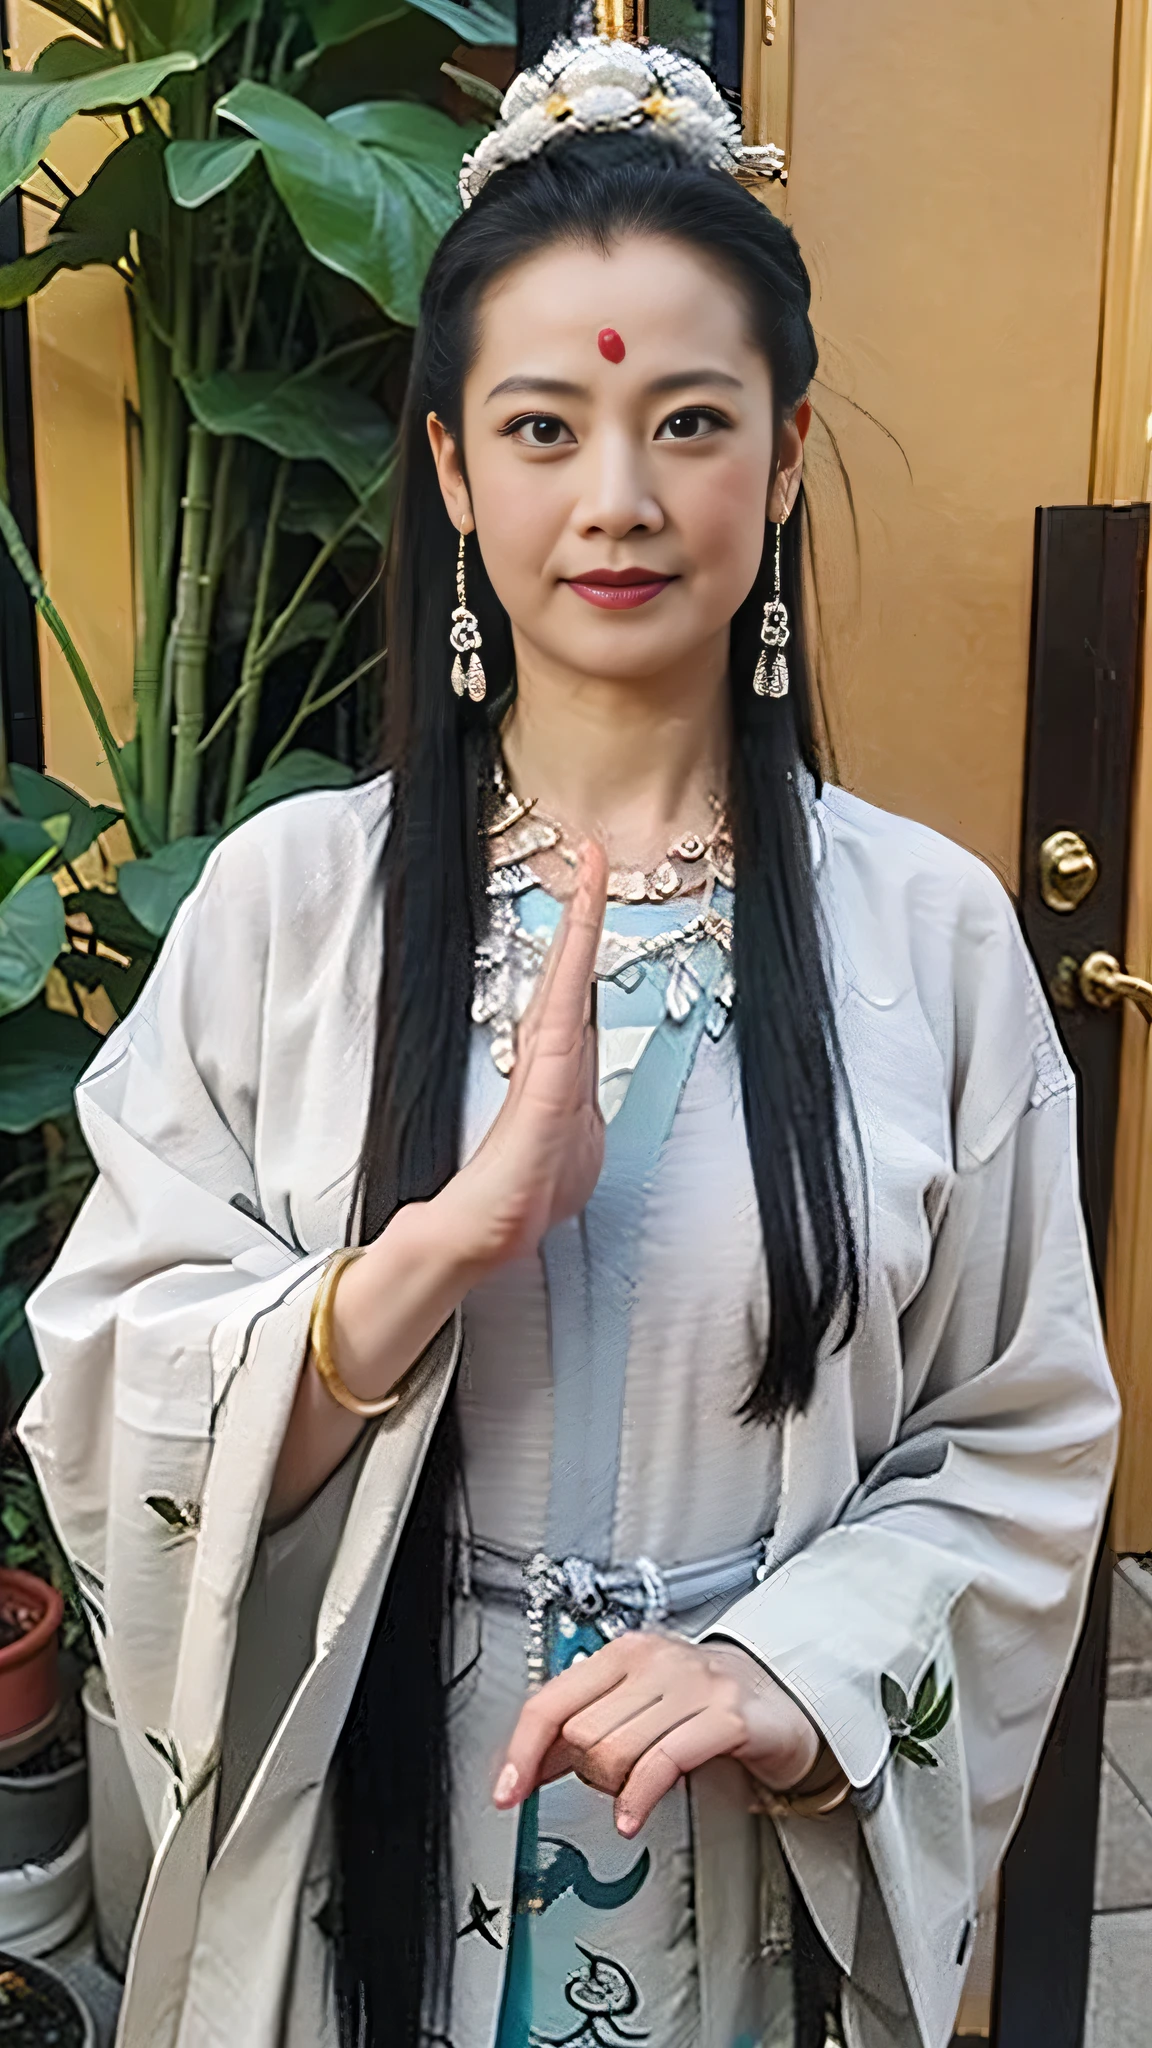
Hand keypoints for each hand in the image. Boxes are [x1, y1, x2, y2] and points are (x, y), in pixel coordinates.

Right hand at [436, 836, 607, 1269]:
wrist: (483, 1235)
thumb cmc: (522, 1200)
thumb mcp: (573, 1147)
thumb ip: (579, 1108)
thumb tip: (582, 1086)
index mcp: (558, 1071)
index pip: (575, 995)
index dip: (586, 943)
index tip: (595, 894)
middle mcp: (548, 1057)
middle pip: (570, 971)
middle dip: (584, 913)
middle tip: (593, 854)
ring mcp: (544, 1066)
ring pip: (566, 979)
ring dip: (582, 925)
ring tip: (591, 870)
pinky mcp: (545, 1085)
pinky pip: (563, 1012)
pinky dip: (573, 967)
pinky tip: (580, 932)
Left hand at [493, 1632, 820, 1837]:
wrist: (785, 1699)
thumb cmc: (706, 1702)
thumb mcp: (641, 1704)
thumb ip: (587, 1727)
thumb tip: (529, 1764)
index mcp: (624, 1653)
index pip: (552, 1700)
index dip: (522, 1752)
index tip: (507, 1793)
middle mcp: (656, 1661)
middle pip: (581, 1733)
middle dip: (583, 1774)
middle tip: (606, 1784)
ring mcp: (694, 1686)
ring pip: (615, 1750)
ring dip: (612, 1789)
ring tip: (630, 1796)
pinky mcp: (727, 1717)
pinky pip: (662, 1763)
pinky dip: (638, 1799)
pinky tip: (632, 1818)